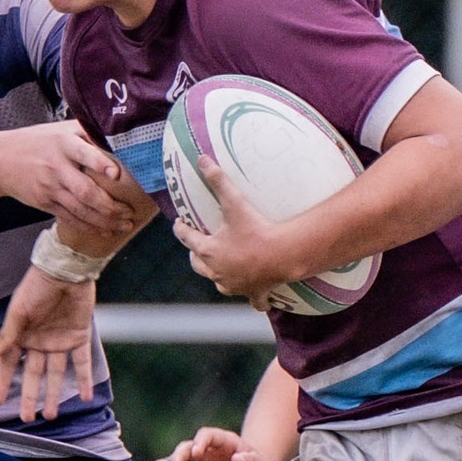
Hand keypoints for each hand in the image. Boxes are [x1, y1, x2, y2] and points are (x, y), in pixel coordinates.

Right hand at [0, 121, 131, 233]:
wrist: (0, 160)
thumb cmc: (38, 141)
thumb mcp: (59, 129)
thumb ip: (86, 131)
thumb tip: (119, 133)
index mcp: (63, 144)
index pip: (83, 153)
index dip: (100, 164)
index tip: (116, 174)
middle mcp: (57, 167)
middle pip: (85, 191)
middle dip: (110, 206)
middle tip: (130, 212)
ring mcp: (50, 188)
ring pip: (81, 210)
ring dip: (105, 221)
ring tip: (125, 225)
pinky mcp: (46, 203)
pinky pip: (71, 218)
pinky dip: (90, 226)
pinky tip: (107, 230)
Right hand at [0, 267, 97, 422]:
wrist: (66, 270)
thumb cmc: (37, 287)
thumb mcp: (19, 311)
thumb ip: (8, 335)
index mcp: (21, 335)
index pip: (8, 364)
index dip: (2, 383)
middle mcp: (39, 342)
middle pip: (33, 375)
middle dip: (30, 396)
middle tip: (28, 418)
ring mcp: (59, 341)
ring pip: (56, 374)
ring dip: (54, 394)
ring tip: (52, 415)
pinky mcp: (79, 337)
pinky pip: (82, 363)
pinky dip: (84, 379)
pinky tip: (85, 397)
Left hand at [170, 157, 298, 305]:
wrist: (282, 255)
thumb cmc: (256, 229)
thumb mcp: (235, 203)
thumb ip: (218, 180)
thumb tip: (201, 159)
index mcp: (208, 251)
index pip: (187, 238)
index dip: (181, 229)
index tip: (179, 223)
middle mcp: (217, 271)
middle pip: (198, 264)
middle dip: (196, 255)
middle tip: (198, 247)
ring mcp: (234, 285)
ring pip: (219, 283)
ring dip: (218, 276)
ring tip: (221, 269)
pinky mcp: (253, 293)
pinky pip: (252, 300)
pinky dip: (253, 299)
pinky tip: (256, 299)